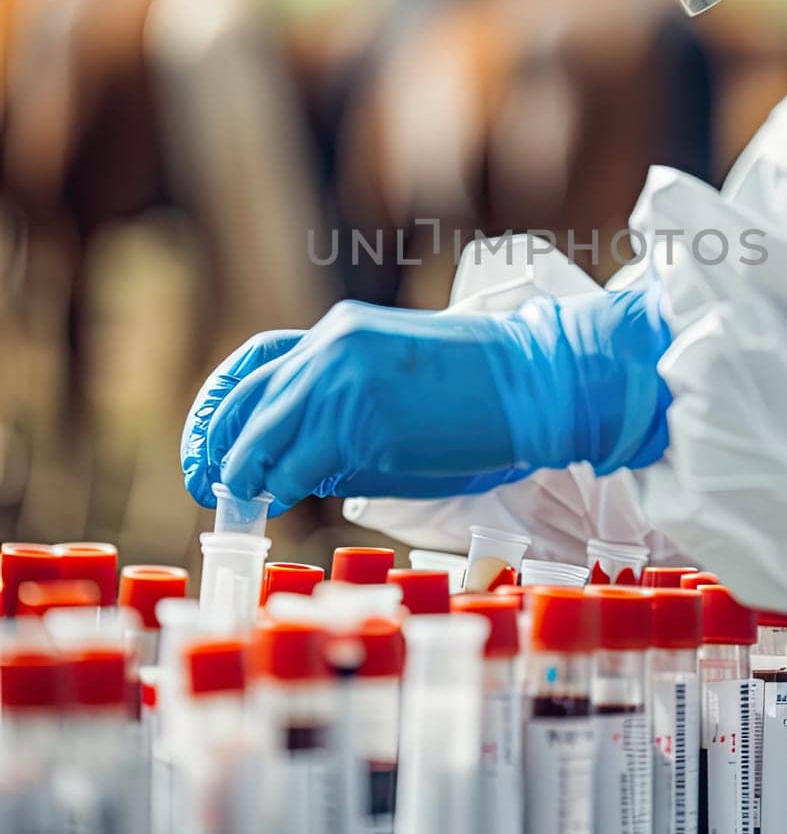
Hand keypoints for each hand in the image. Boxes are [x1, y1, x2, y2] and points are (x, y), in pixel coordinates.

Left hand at [180, 288, 671, 510]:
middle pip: (249, 402)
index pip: (254, 364)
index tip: (206, 442)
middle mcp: (333, 347)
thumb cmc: (479, 390)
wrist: (533, 382)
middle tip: (212, 483)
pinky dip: (284, 487)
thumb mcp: (396, 379)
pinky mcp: (366, 422)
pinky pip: (302, 464)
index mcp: (341, 332)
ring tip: (243, 500)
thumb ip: (344, 408)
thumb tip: (298, 462)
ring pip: (266, 435)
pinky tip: (283, 501)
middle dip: (220, 447)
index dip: (219, 405)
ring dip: (247, 472)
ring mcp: (347, 381)